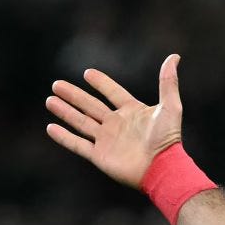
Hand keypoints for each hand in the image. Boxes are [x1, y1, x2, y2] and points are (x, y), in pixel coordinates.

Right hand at [46, 54, 184, 186]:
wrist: (162, 168)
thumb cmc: (168, 139)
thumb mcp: (170, 106)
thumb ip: (168, 82)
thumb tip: (174, 56)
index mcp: (133, 112)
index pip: (113, 93)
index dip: (102, 83)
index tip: (87, 73)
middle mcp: (118, 125)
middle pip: (91, 106)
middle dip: (74, 95)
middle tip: (56, 84)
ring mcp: (108, 141)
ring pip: (81, 122)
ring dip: (65, 111)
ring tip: (50, 100)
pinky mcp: (100, 156)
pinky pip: (78, 144)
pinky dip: (64, 137)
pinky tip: (51, 127)